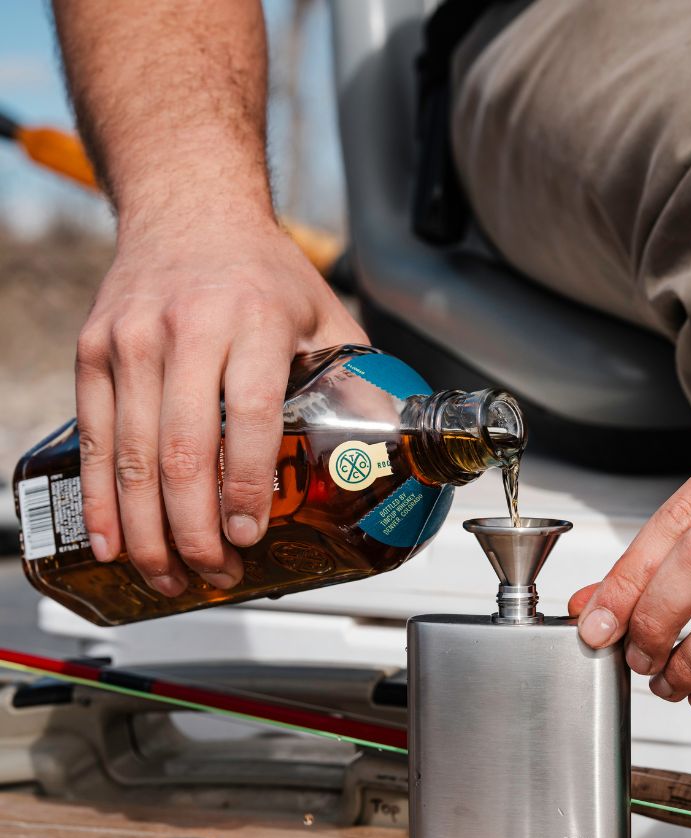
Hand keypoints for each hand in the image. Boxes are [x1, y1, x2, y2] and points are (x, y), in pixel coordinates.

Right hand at [75, 211, 365, 594]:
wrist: (188, 207)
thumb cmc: (263, 268)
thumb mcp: (326, 314)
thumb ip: (357, 378)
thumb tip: (395, 446)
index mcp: (256, 322)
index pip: (251, 416)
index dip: (246, 485)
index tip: (250, 535)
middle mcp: (188, 329)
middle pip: (183, 449)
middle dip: (196, 528)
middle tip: (216, 573)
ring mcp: (133, 341)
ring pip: (132, 455)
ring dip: (148, 529)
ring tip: (171, 575)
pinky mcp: (94, 351)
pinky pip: (95, 438)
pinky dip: (101, 498)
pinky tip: (114, 540)